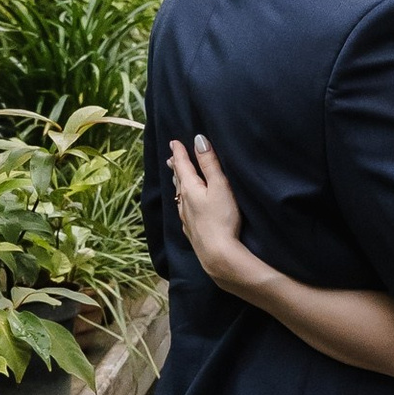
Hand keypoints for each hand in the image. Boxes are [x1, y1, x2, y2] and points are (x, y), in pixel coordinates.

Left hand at [167, 134, 262, 297]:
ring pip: (179, 195)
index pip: (182, 166)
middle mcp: (184, 202)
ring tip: (176, 178)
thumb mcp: (219, 186)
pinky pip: (183, 210)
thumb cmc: (222, 218)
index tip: (174, 142)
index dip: (179, 152)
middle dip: (176, 167)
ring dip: (178, 184)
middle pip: (178, 180)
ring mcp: (186, 218)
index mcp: (190, 188)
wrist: (217, 254)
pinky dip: (183, 201)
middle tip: (171, 158)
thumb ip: (209, 163)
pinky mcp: (192, 230)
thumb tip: (199, 140)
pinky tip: (184, 206)